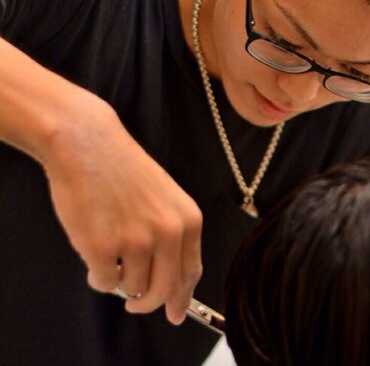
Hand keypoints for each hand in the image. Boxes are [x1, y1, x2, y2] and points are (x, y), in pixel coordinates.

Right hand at [42, 95, 202, 323]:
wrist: (90, 145)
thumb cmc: (125, 170)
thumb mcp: (165, 199)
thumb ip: (172, 238)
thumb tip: (172, 285)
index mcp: (188, 220)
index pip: (191, 272)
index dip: (182, 298)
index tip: (176, 314)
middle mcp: (168, 233)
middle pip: (164, 291)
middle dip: (149, 303)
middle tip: (136, 305)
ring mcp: (135, 242)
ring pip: (131, 287)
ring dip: (118, 278)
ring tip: (109, 248)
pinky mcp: (102, 248)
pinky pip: (103, 282)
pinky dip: (96, 274)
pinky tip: (93, 248)